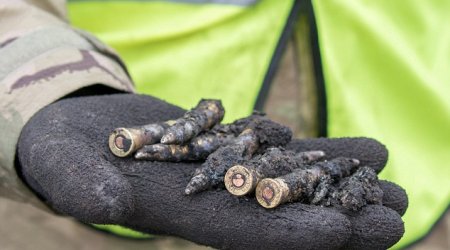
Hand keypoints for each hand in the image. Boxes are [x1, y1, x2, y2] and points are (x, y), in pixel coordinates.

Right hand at [17, 94, 406, 249]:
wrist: (76, 128)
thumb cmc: (61, 155)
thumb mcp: (65, 173)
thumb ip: (86, 192)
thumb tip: (109, 209)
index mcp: (177, 215)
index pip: (241, 233)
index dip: (290, 235)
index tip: (343, 232)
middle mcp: (211, 198)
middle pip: (282, 212)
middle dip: (336, 214)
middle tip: (395, 214)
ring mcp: (224, 171)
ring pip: (291, 177)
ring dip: (340, 177)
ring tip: (390, 173)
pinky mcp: (229, 145)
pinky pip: (282, 148)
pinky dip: (318, 146)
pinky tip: (357, 147)